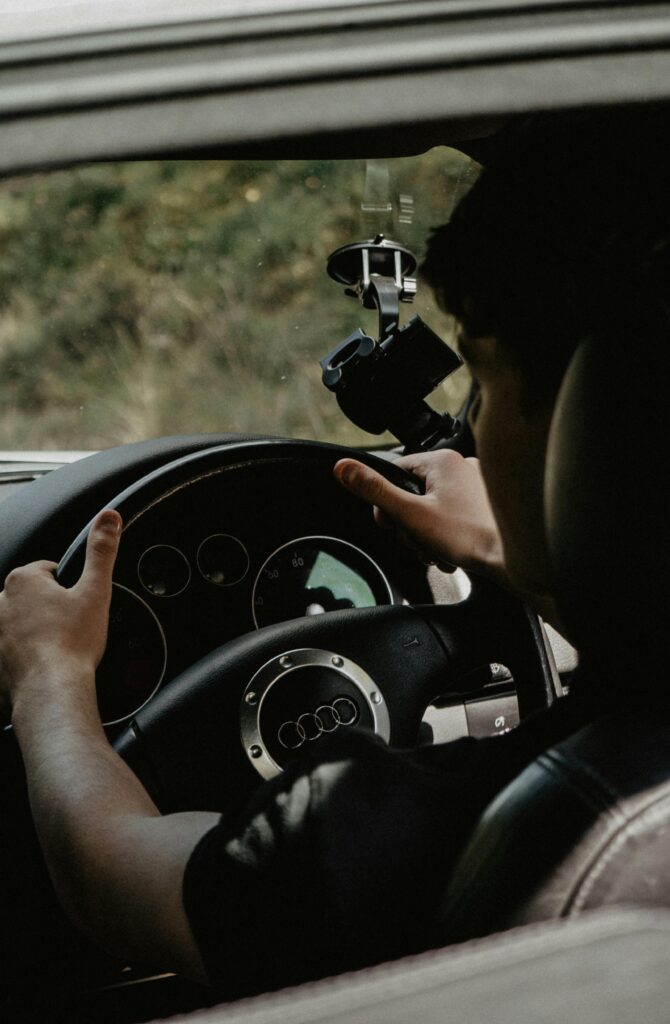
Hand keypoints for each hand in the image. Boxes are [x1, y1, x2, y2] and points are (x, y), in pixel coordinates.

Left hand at [0, 509, 121, 717]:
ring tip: (61, 646)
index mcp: (24, 580)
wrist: (51, 689)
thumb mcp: (96, 590)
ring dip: (40, 630)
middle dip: (53, 608)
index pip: (49, 571)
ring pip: (24, 621)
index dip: (70, 587)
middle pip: (35, 596)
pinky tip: (47, 662)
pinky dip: (30, 652)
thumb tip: (109, 517)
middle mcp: (2, 601)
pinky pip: (16, 647)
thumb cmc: (71, 643)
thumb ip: (102, 551)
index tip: (79, 604)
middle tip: (73, 626)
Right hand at [334, 451, 506, 584]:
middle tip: (418, 541)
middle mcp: (462, 466)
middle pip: (413, 494)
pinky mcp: (484, 506)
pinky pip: (452, 516)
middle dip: (409, 525)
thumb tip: (343, 468)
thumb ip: (374, 490)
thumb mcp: (409, 514)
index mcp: (442, 461)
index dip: (386, 502)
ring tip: (437, 550)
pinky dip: (445, 536)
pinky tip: (450, 551)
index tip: (392, 523)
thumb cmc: (467, 537)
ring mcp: (476, 486)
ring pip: (431, 508)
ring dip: (426, 535)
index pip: (396, 473)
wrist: (510, 560)